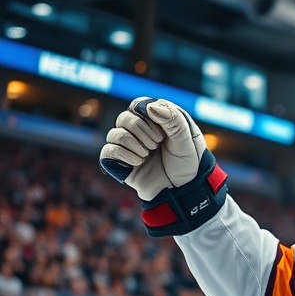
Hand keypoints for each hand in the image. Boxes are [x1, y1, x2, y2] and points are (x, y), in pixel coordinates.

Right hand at [99, 98, 227, 236]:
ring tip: (148, 155)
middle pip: (124, 118)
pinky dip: (123, 154)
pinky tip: (138, 161)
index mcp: (155, 120)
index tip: (161, 132)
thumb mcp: (186, 139)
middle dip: (141, 131)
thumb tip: (149, 107)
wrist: (183, 190)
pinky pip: (108, 151)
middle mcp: (139, 130)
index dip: (147, 117)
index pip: (139, 105)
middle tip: (156, 145)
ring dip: (134, 144)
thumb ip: (172, 120)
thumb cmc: (187, 163)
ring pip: (115, 133)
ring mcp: (128, 146)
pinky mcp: (120, 162)